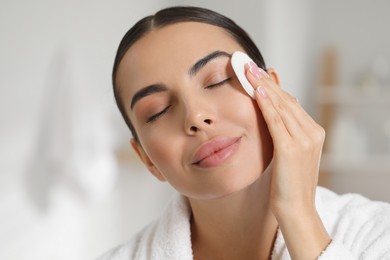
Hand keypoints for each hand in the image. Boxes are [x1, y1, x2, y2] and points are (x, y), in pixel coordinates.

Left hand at [246, 62, 330, 258]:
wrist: (296, 210)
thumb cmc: (287, 184)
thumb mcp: (288, 153)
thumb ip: (284, 131)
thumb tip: (277, 109)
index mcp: (312, 132)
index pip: (290, 102)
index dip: (271, 85)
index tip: (256, 71)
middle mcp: (312, 132)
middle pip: (285, 99)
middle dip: (265, 79)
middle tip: (247, 63)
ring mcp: (304, 140)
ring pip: (281, 105)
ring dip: (262, 85)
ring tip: (247, 69)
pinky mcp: (291, 149)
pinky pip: (276, 120)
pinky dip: (266, 103)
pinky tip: (255, 89)